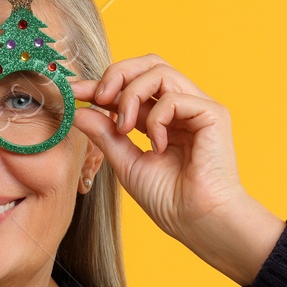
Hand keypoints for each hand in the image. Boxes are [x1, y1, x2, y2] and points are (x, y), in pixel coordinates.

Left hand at [72, 56, 284, 285]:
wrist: (198, 223)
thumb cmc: (169, 201)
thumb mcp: (126, 163)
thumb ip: (105, 134)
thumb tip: (79, 110)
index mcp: (163, 119)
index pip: (131, 86)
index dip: (101, 84)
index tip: (73, 91)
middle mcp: (182, 108)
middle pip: (149, 64)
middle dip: (117, 73)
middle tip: (97, 96)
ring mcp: (198, 108)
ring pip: (160, 70)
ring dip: (131, 94)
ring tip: (123, 127)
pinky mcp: (213, 114)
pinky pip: (174, 97)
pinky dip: (156, 118)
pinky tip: (157, 145)